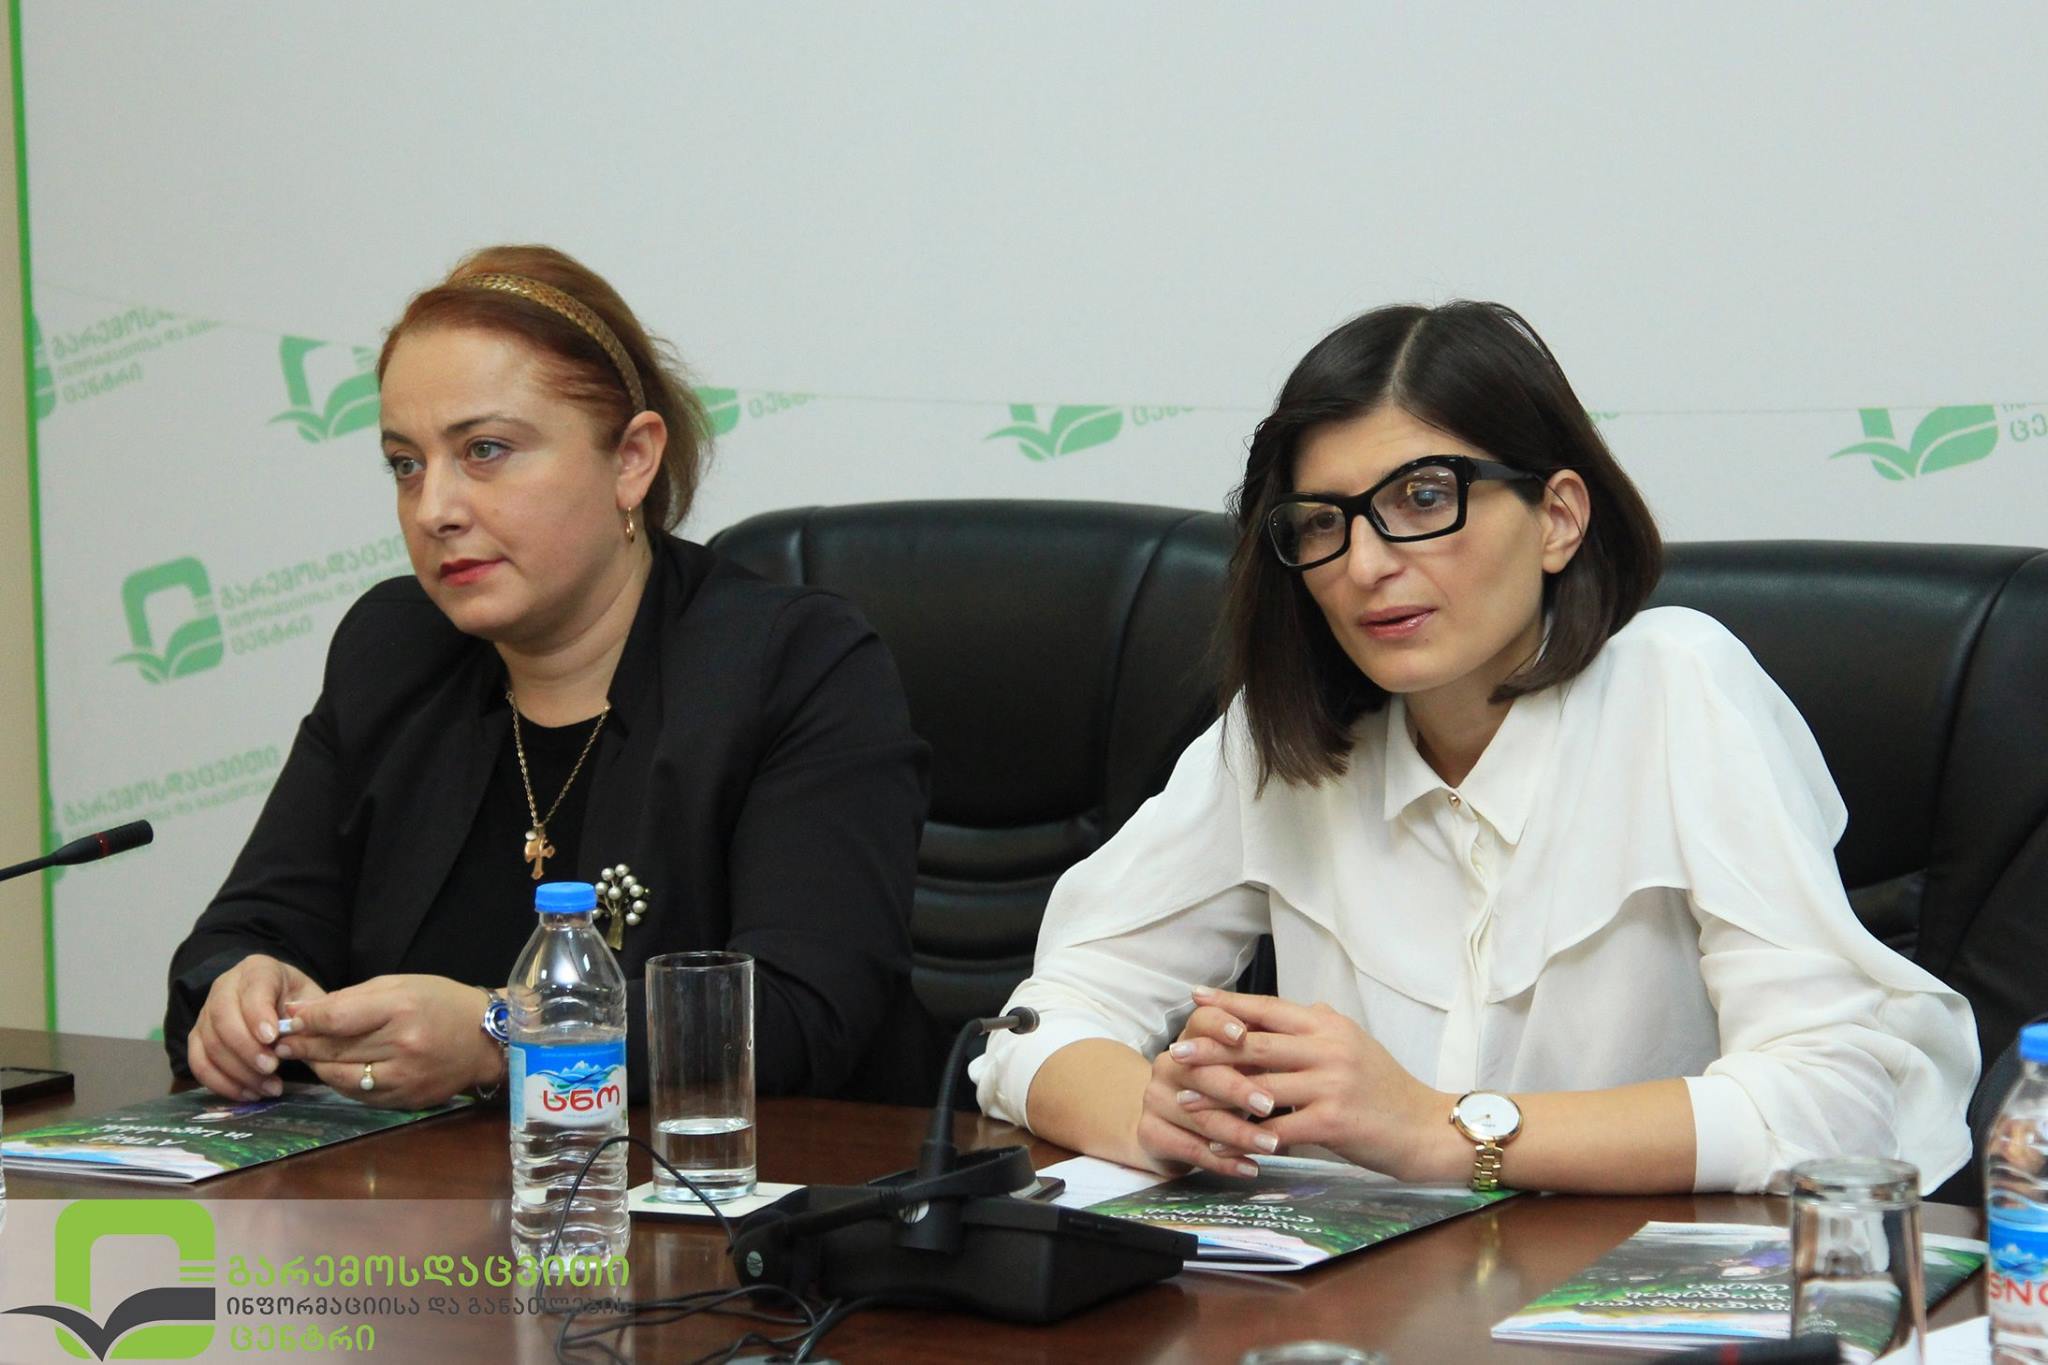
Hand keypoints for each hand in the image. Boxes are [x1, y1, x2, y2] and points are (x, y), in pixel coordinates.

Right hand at [186, 954, 324, 1101]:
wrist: (279, 1004)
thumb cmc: (298, 1003)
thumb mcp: (312, 1001)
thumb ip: (311, 1015)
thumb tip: (305, 1032)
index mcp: (258, 970)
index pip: (252, 989)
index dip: (258, 1014)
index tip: (272, 1038)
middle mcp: (225, 987)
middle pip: (223, 1018)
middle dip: (246, 1048)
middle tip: (272, 1068)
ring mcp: (206, 1013)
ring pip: (210, 1045)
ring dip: (238, 1072)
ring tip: (269, 1088)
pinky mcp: (198, 1038)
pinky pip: (199, 1064)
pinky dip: (222, 1083)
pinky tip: (249, 1094)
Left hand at [276, 974, 501, 1108]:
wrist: (486, 1039)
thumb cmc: (442, 1003)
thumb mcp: (400, 985)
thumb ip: (350, 999)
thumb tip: (301, 1011)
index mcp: (402, 1009)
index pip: (337, 1018)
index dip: (305, 1020)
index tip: (285, 1018)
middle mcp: (402, 1046)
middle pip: (334, 1049)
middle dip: (301, 1044)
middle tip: (279, 1041)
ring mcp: (404, 1077)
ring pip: (339, 1077)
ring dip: (315, 1066)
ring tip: (301, 1056)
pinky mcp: (404, 1099)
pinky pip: (357, 1094)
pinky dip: (339, 1082)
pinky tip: (332, 1070)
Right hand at [1133, 1000, 1277, 1177]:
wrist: (1171, 1125)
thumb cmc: (1221, 1088)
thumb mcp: (1242, 1062)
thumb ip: (1268, 1041)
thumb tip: (1319, 1013)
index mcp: (1191, 1038)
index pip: (1201, 1021)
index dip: (1220, 1025)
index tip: (1243, 1034)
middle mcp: (1167, 1063)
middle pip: (1200, 1071)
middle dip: (1237, 1088)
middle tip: (1271, 1104)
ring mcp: (1155, 1098)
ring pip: (1198, 1115)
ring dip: (1238, 1132)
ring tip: (1271, 1145)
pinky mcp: (1150, 1132)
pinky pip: (1188, 1148)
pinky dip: (1223, 1161)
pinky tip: (1250, 1168)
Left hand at [1164, 986, 1456, 1181]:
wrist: (1424, 1128)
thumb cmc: (1386, 1087)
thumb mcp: (1355, 1043)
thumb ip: (1322, 1027)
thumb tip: (1298, 1006)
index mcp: (1328, 1025)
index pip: (1269, 1008)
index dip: (1229, 1004)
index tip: (1195, 999)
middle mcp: (1328, 1048)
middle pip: (1256, 1044)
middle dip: (1212, 1048)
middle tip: (1178, 1050)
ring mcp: (1330, 1084)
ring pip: (1261, 1087)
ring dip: (1218, 1095)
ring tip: (1185, 1097)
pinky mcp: (1333, 1122)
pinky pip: (1278, 1129)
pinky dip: (1246, 1137)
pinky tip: (1222, 1143)